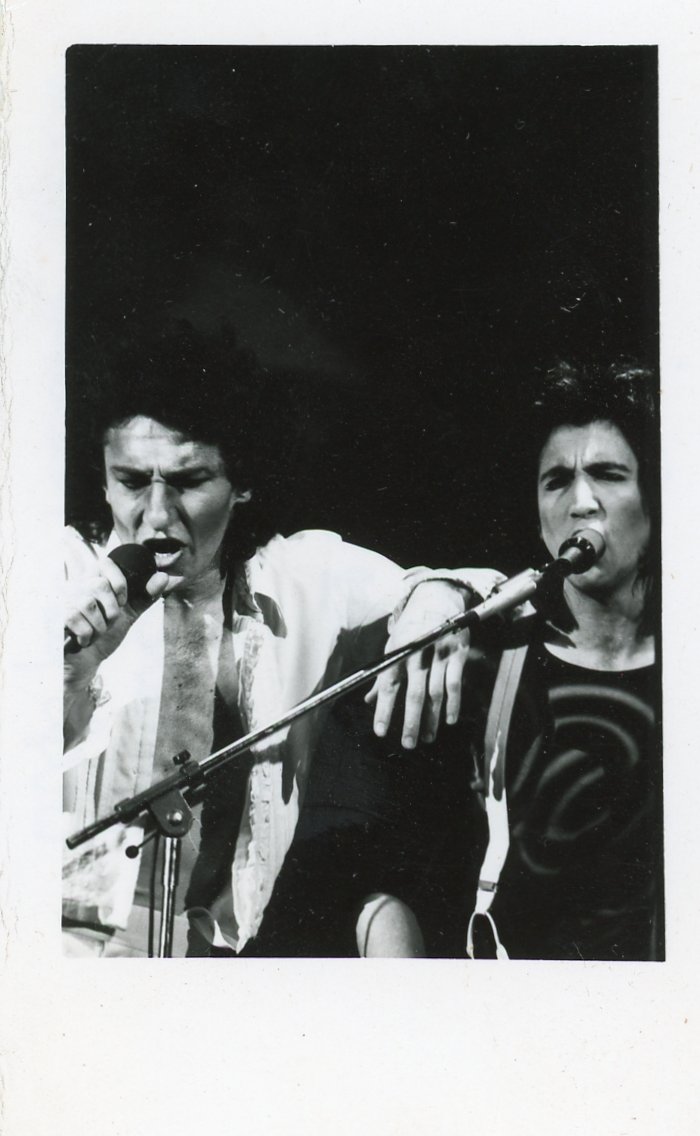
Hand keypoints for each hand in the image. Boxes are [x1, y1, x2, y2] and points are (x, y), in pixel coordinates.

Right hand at [64, 557, 180, 677]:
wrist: (85, 662)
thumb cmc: (105, 634)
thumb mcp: (130, 613)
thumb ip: (148, 595)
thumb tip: (171, 577)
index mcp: (95, 581)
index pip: (106, 563)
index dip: (120, 582)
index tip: (123, 601)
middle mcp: (77, 587)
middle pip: (100, 585)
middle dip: (112, 611)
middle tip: (110, 623)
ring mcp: (65, 602)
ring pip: (89, 604)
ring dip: (100, 626)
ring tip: (96, 633)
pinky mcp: (56, 618)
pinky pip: (76, 620)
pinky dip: (87, 635)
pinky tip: (84, 640)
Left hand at [365, 581, 470, 748]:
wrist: (439, 598)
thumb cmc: (412, 629)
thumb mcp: (394, 647)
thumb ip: (383, 675)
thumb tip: (367, 699)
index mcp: (398, 651)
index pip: (388, 685)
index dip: (384, 709)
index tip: (380, 732)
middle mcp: (418, 653)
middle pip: (414, 692)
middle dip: (411, 721)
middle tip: (408, 744)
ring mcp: (439, 652)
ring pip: (436, 692)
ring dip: (432, 718)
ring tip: (427, 738)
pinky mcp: (458, 653)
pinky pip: (455, 683)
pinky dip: (453, 703)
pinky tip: (448, 720)